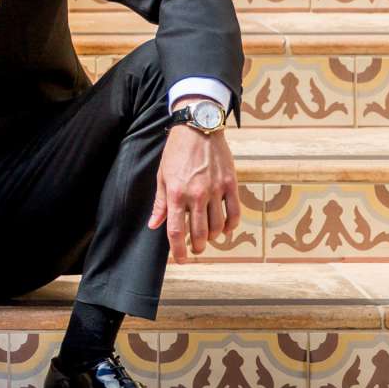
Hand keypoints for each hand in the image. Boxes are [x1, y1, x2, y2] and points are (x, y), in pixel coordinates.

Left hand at [149, 114, 239, 262]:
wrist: (198, 128)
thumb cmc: (176, 152)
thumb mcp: (162, 176)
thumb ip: (160, 203)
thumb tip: (154, 225)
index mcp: (176, 194)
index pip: (176, 231)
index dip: (178, 250)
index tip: (181, 259)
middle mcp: (196, 195)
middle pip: (199, 233)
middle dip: (196, 247)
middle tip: (195, 249)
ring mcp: (215, 190)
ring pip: (217, 227)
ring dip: (212, 238)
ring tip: (208, 239)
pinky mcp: (230, 184)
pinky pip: (234, 213)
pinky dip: (230, 226)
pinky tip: (225, 229)